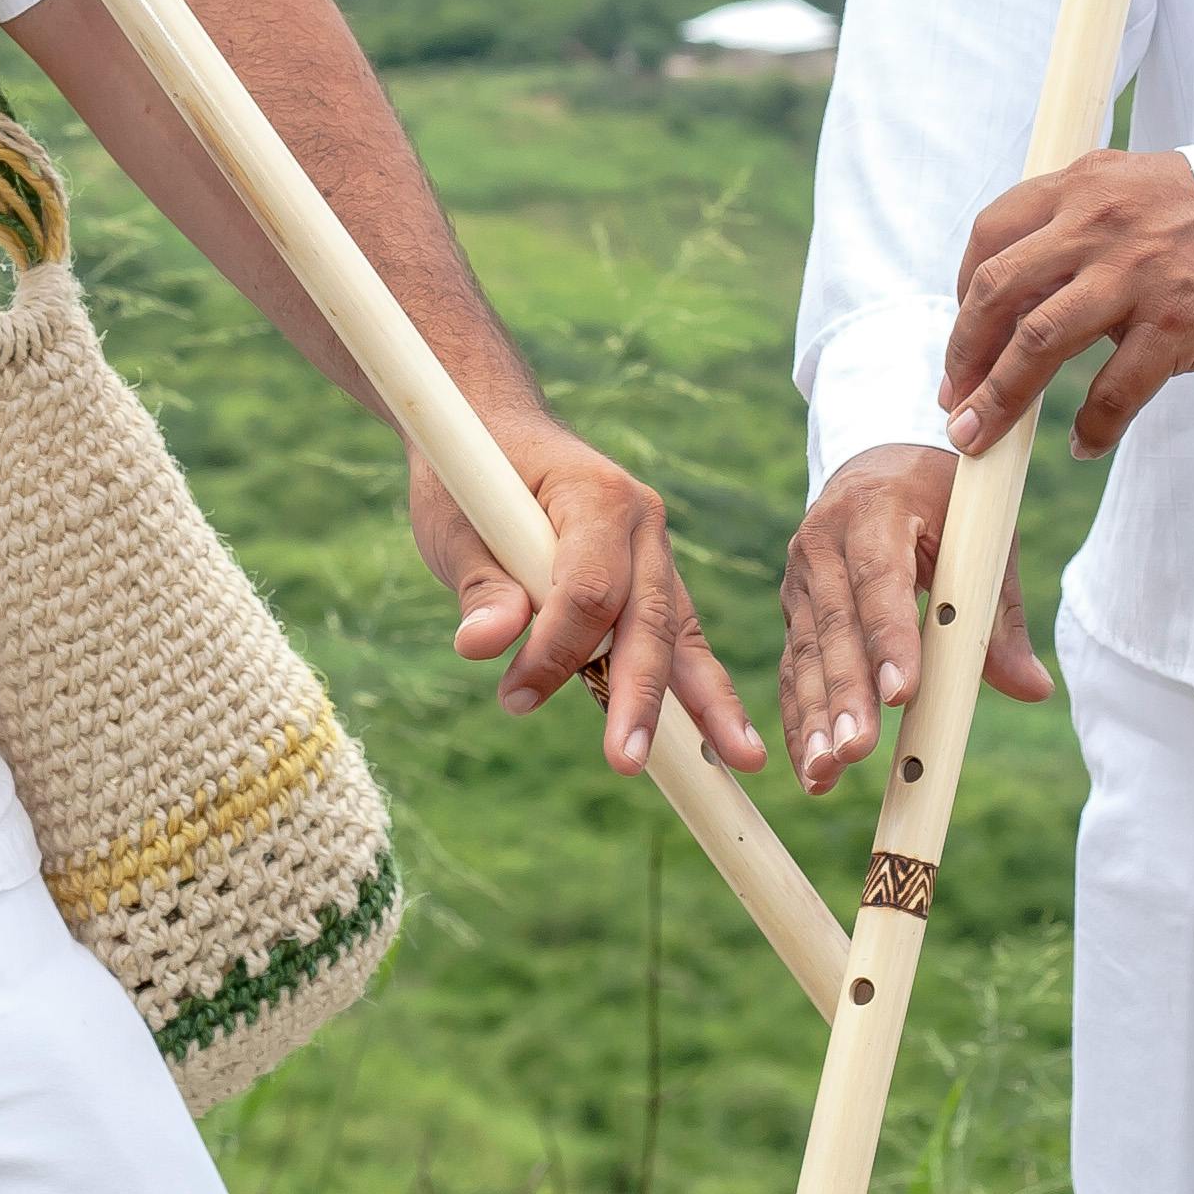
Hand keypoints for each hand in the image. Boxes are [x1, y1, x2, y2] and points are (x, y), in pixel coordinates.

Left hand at [413, 426, 764, 781]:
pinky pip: (678, 638)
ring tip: (737, 763)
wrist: (497, 430)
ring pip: (680, 632)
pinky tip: (727, 741)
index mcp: (596, 494)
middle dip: (640, 695)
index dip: (554, 650)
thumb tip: (483, 645)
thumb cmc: (470, 478)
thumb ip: (479, 584)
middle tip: (628, 761)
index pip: (587, 589)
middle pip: (648, 618)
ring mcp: (656, 551)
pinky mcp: (655, 580)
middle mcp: (642, 521)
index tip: (513, 697)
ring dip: (703, 703)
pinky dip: (698, 688)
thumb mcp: (456, 523)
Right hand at [776, 444, 1053, 795]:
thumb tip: (1033, 688)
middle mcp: (824, 541)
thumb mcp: (981, 537)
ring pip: (807, 654)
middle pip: (835, 626)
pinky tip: (811, 768)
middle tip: (856, 749)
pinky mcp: (792, 610)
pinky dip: (799, 720)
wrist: (875, 464)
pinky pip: (793, 669)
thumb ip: (998, 612)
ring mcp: (800, 577)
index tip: (902, 694)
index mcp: (875, 509)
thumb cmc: (942, 501)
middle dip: (844, 694)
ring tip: (826, 773)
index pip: (880, 579)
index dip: (890, 637)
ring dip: (814, 718)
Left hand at [939, 148, 1193, 459]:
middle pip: (996, 292)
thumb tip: (1018, 287)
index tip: (964, 334)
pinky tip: (1082, 446)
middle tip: (952, 398)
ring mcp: (1135, 276)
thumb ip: (1078, 219)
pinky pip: (1114, 391)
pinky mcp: (1174, 325)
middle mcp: (1098, 223)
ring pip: (1037, 342)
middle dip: (962, 354)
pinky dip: (1092, 427)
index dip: (961, 291)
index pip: (990, 234)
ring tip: (977, 435)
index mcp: (1082, 185)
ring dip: (998, 397)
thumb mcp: (1134, 188)